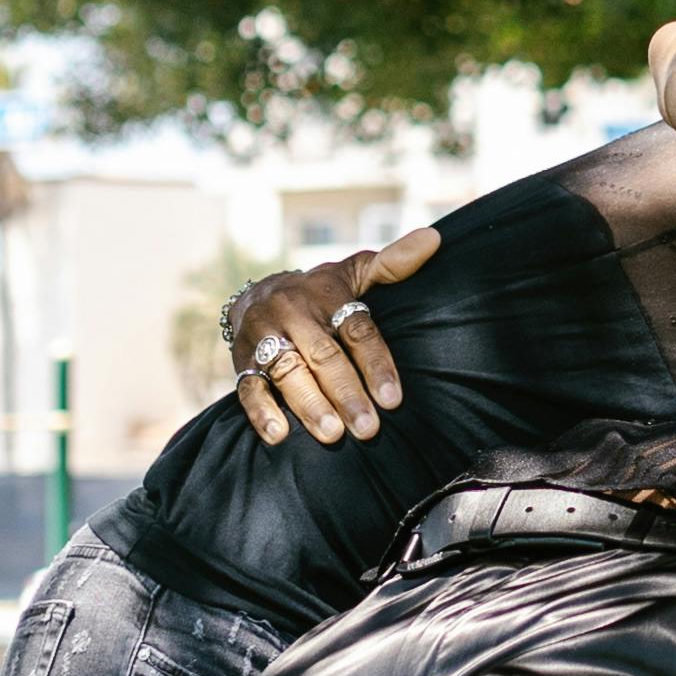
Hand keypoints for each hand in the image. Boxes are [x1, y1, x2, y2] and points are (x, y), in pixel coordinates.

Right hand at [225, 223, 438, 445]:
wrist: (256, 295)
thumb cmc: (320, 293)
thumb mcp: (353, 274)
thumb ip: (392, 264)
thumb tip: (434, 240)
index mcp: (326, 295)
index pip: (356, 330)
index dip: (376, 364)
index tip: (393, 399)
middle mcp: (294, 314)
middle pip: (323, 356)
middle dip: (346, 393)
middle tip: (368, 428)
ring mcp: (264, 337)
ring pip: (288, 372)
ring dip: (309, 405)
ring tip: (332, 434)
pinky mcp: (241, 362)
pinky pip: (248, 388)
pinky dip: (262, 412)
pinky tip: (279, 435)